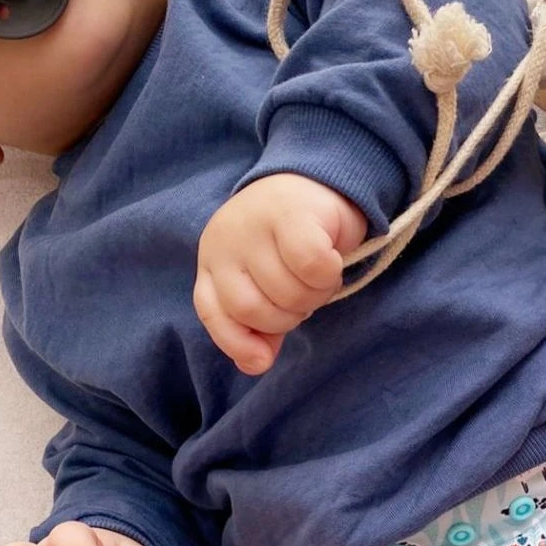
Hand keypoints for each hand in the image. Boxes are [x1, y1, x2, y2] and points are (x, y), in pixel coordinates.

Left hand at [195, 173, 367, 373]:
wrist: (319, 180)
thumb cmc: (291, 243)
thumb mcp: (268, 285)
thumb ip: (259, 326)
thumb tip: (257, 364)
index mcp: (214, 260)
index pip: (212, 312)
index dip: (237, 342)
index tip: (265, 357)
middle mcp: (225, 240)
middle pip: (253, 310)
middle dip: (289, 316)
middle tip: (306, 296)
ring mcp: (254, 223)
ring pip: (287, 292)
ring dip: (315, 295)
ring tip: (320, 277)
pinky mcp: (290, 212)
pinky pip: (311, 267)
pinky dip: (328, 274)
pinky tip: (333, 261)